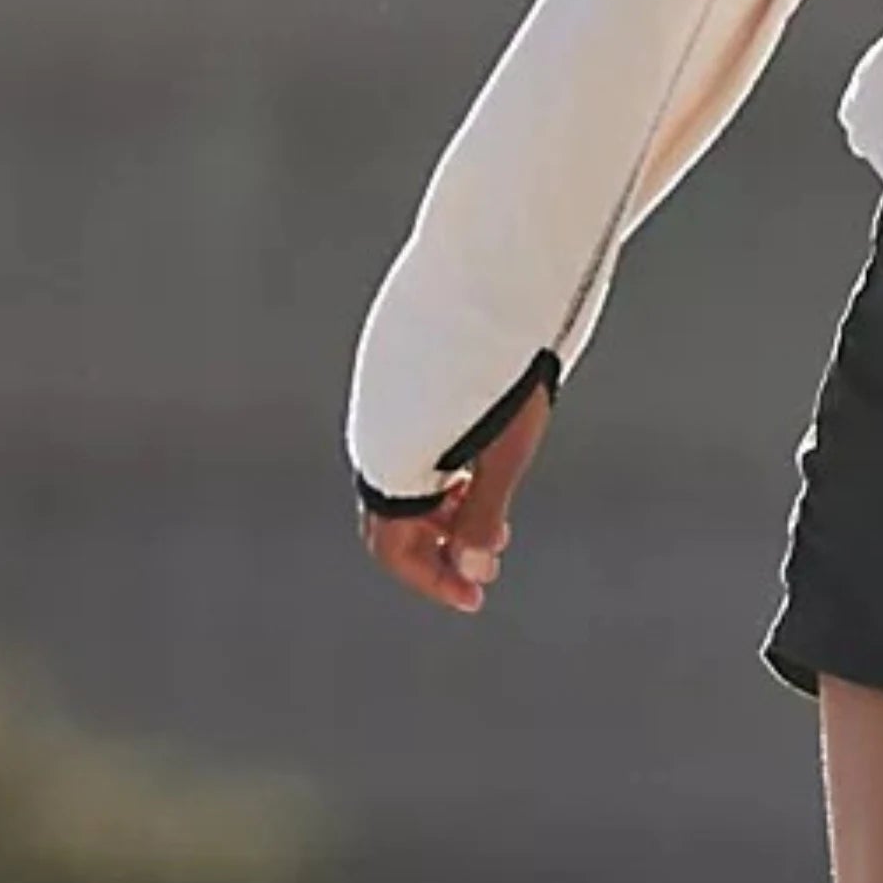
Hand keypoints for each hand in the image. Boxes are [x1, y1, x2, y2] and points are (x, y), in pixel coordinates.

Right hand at [356, 373, 553, 616]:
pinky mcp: (395, 384)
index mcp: (392, 461)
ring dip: (439, 513)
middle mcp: (374, 437)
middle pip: (391, 520)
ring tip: (488, 510)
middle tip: (491, 556)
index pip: (392, 549)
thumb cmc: (507, 372)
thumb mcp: (503, 453)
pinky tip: (473, 464)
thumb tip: (474, 570)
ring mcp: (381, 409)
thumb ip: (483, 514)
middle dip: (438, 548)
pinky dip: (435, 475)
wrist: (494, 288)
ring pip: (399, 483)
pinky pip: (403, 448)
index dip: (433, 580)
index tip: (476, 595)